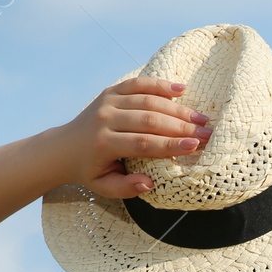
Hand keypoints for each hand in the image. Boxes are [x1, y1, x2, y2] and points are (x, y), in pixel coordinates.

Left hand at [53, 76, 212, 198]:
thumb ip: (126, 188)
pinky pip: (138, 84)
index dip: (170, 144)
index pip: (143, 142)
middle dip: (181, 127)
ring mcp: (108, 102)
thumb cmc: (89, 170)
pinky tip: (181, 90)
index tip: (195, 146)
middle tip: (207, 133)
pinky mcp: (111, 91)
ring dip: (178, 109)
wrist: (64, 147)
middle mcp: (105, 119)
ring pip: (148, 101)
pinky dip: (160, 85)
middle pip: (149, 119)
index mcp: (104, 144)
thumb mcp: (103, 187)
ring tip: (201, 118)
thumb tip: (150, 183)